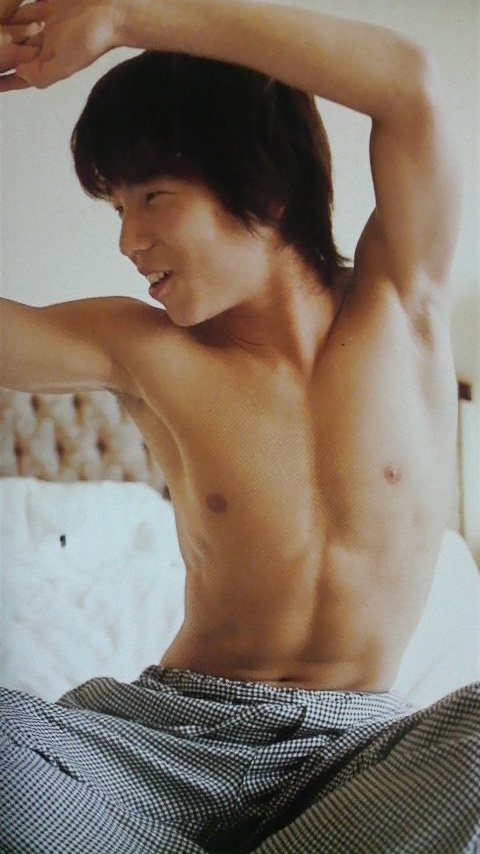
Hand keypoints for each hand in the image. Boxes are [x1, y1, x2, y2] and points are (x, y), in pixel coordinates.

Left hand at [0, 0, 119, 90]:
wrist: (111, 9)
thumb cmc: (94, 37)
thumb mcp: (65, 64)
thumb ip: (41, 74)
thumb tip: (19, 74)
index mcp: (50, 60)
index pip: (22, 73)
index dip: (7, 80)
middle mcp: (47, 44)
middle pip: (16, 50)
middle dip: (2, 54)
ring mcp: (46, 23)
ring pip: (16, 27)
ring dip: (3, 31)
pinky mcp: (48, 4)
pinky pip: (23, 7)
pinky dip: (12, 10)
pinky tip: (2, 12)